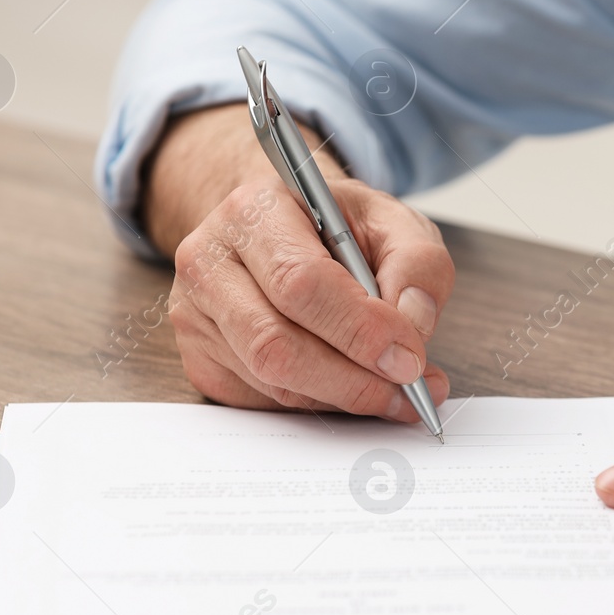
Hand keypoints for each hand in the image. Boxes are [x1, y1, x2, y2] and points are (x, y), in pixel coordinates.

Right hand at [145, 105, 452, 418]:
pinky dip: (319, 403)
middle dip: (353, 379)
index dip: (359, 329)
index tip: (409, 358)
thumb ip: (418, 265)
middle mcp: (210, 262)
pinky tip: (349, 385)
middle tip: (409, 388)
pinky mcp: (201, 359)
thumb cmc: (338, 227)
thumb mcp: (393, 222)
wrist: (286, 230)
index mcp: (255, 211)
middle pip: (276, 344)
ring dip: (343, 397)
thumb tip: (412, 325)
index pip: (300, 282)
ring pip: (271, 381)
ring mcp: (196, 316)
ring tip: (395, 392)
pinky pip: (264, 401)